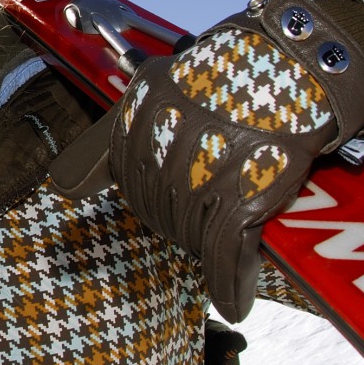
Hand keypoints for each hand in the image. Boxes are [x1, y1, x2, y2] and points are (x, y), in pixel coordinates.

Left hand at [55, 0, 363, 320]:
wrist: (300, 61)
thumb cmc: (228, 77)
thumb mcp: (157, 88)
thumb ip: (107, 141)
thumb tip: (63, 187)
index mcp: (142, 112)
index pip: (127, 177)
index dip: (151, 193)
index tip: (174, 195)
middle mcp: (168, 139)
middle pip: (159, 210)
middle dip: (179, 221)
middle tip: (206, 215)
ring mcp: (205, 169)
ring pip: (190, 234)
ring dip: (206, 250)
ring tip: (224, 242)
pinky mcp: (245, 193)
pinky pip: (227, 252)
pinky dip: (230, 282)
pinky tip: (235, 302)